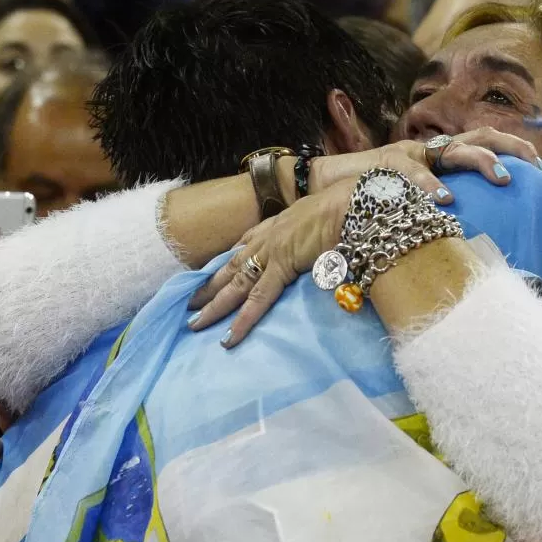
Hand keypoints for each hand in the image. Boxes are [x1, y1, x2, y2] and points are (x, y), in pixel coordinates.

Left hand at [188, 179, 355, 346]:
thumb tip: (322, 244)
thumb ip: (316, 234)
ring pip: (234, 284)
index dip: (228, 262)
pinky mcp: (280, 268)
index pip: (245, 246)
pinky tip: (228, 337)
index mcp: (278, 224)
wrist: (351, 204)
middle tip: (189, 302)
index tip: (213, 274)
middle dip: (210, 285)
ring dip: (214, 305)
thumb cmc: (346, 208)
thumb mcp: (323, 219)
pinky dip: (242, 320)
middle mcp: (267, 237)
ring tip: (195, 323)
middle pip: (231, 266)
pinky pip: (257, 299)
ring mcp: (270, 252)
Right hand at [307, 128, 541, 202]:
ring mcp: (409, 154)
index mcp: (437, 157)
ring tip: (504, 178)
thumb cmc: (370, 200)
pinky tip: (446, 199)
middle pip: (481, 136)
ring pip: (455, 149)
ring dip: (482, 162)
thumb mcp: (411, 203)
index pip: (483, 143)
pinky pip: (412, 172)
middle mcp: (428, 150)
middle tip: (537, 165)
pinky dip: (431, 185)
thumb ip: (438, 209)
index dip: (514, 151)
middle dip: (512, 148)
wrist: (320, 189)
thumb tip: (468, 231)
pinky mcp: (386, 164)